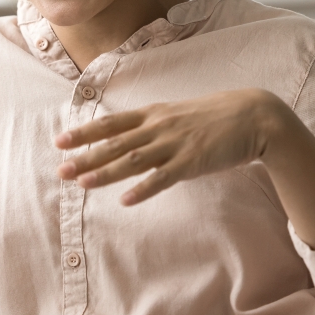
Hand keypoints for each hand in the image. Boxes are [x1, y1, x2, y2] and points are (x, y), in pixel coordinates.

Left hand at [55, 88, 293, 204]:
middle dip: (86, 157)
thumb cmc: (216, 117)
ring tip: (82, 183)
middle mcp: (159, 127)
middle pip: (115, 143)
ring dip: (106, 172)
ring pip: (133, 160)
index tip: (60, 141)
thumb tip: (133, 137)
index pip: (112, 123)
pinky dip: (143, 189)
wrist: (254, 116)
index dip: (85, 132)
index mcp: (154, 114)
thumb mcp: (179, 115)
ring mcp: (175, 144)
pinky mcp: (192, 161)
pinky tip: (125, 200)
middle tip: (60, 170)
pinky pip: (163, 178)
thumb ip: (155, 125)